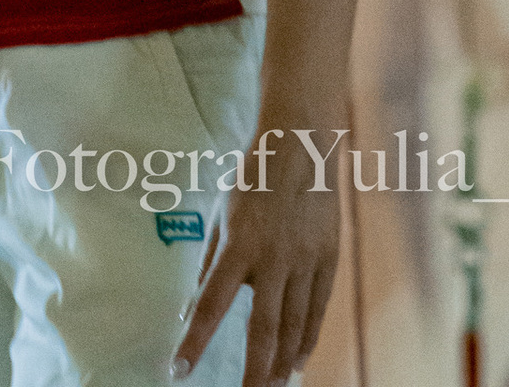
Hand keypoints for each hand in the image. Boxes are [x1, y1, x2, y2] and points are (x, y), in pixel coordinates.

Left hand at [179, 135, 339, 386]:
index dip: (195, 339)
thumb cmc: (253, 176)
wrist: (302, 144)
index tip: (179, 370)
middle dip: (252, 372)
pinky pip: (318, 310)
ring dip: (282, 365)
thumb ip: (209, 260)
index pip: (212, 303)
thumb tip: (192, 304)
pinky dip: (307, 340)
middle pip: (262, 330)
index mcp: (239, 243)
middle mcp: (273, 258)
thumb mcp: (222, 211)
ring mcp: (305, 261)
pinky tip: (298, 361)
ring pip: (294, 328)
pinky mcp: (328, 259)